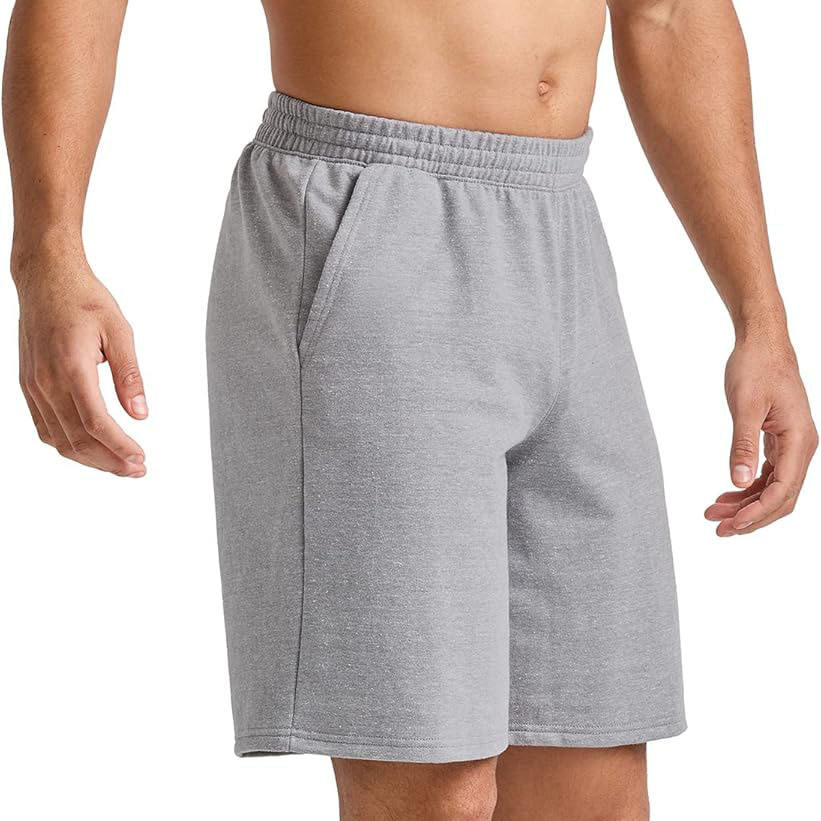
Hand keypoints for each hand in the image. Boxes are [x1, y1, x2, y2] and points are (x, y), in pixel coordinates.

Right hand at [15, 245, 147, 476]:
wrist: (46, 279)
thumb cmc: (83, 299)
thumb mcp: (119, 331)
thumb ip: (130, 375)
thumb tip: (141, 414)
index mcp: (70, 367)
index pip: (96, 422)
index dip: (119, 447)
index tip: (140, 459)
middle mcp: (46, 381)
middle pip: (77, 438)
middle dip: (109, 460)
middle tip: (137, 469)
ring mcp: (33, 386)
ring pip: (59, 439)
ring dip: (90, 458)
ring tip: (120, 465)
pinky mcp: (28, 385)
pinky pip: (45, 427)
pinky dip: (68, 445)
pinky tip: (91, 450)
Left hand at [705, 331, 816, 535]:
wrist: (762, 343)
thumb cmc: (756, 367)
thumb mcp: (745, 406)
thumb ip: (742, 445)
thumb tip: (738, 481)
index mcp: (799, 440)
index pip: (782, 490)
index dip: (758, 512)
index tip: (732, 524)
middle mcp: (801, 446)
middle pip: (781, 497)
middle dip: (751, 516)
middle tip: (719, 528)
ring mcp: (792, 444)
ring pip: (774, 488)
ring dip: (747, 504)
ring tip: (715, 514)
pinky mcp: (780, 440)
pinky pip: (769, 474)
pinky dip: (748, 488)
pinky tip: (727, 495)